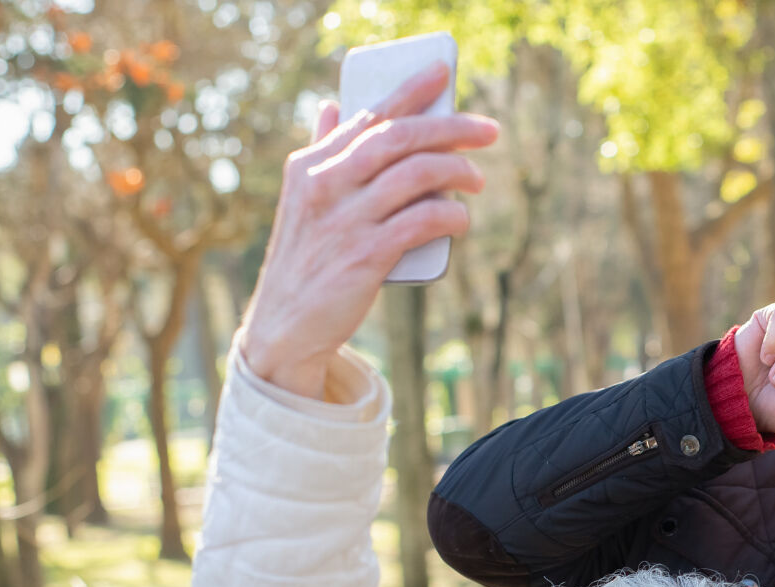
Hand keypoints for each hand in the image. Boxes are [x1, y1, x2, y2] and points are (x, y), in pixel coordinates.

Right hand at [237, 63, 497, 399]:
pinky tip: (462, 218)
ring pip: (416, 174)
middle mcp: (325, 185)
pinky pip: (422, 221)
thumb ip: (321, 153)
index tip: (442, 73)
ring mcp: (345, 220)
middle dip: (450, 127)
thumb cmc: (306, 258)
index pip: (368, 116)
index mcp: (311, 165)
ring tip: (478, 179)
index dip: (410, 91)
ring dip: (457, 171)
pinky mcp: (365, 256)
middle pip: (399, 138)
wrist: (285, 324)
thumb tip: (330, 107)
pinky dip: (450, 214)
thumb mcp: (303, 199)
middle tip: (488, 130)